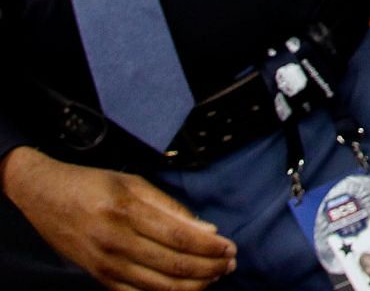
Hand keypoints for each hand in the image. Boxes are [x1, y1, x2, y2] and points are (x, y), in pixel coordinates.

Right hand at [1, 147, 235, 289]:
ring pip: (158, 286)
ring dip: (192, 286)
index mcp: (129, 212)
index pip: (180, 238)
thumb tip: (207, 229)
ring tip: (214, 278)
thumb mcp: (134, 183)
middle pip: (173, 265)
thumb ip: (172, 208)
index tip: (231, 248)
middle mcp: (116, 242)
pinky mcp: (97, 277)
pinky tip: (183, 290)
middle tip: (230, 265)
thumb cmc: (93, 184)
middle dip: (208, 269)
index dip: (210, 247)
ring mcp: (105, 264)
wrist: (43, 196)